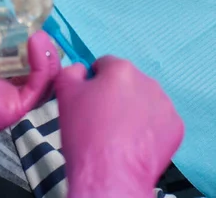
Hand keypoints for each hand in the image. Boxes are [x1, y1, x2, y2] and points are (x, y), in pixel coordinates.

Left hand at [0, 30, 59, 148]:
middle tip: (40, 33)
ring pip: (44, 81)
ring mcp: (9, 100)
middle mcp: (0, 91)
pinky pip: (39, 86)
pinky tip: (37, 43)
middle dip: (44, 52)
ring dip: (48, 56)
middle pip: (37, 74)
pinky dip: (44, 64)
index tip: (28, 29)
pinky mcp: (14, 107)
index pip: (18, 65)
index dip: (28, 47)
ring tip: (40, 36)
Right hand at [55, 57, 183, 197]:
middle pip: (127, 82)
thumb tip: (82, 69)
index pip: (105, 65)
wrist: (110, 175)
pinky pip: (158, 120)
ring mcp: (165, 104)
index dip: (95, 82)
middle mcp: (147, 81)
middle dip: (116, 95)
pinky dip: (149, 128)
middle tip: (103, 119)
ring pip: (144, 100)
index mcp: (121, 69)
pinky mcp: (175, 126)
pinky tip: (135, 142)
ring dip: (134, 109)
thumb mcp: (65, 93)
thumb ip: (72, 71)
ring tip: (120, 133)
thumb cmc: (85, 132)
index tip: (90, 100)